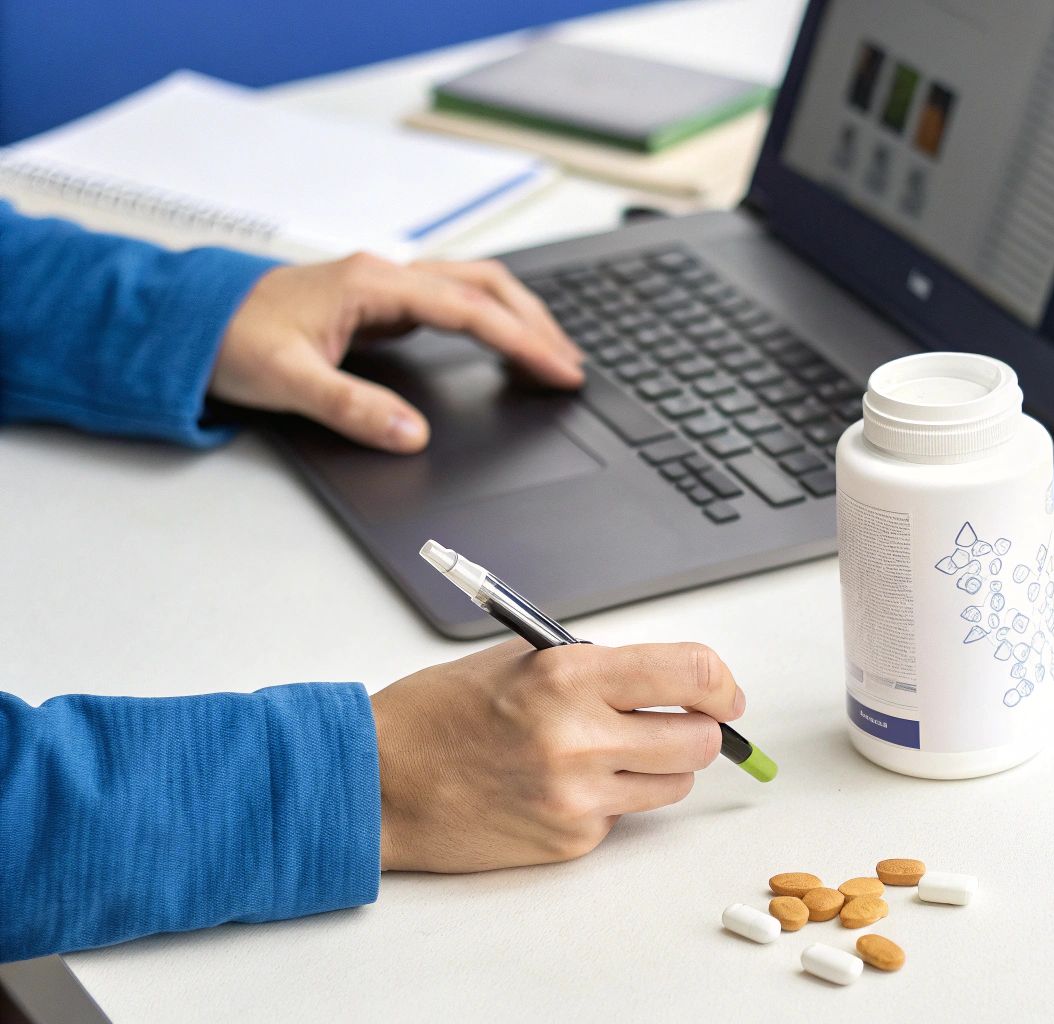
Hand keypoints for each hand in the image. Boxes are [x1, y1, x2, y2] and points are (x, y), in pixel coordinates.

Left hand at [210, 254, 585, 452]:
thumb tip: (412, 435)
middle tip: (571, 367)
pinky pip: (453, 302)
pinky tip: (502, 345)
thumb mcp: (288, 380)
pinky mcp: (379, 302)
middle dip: (537, 324)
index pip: (471, 311)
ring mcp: (384, 286)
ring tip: (551, 355)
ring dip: (518, 317)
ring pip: (474, 288)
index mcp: (374, 285)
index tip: (560, 371)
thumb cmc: (229, 338)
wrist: (186, 320)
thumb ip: (354, 409)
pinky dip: (491, 321)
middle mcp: (386, 277)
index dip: (523, 342)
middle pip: (487, 286)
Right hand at [369, 639, 745, 872]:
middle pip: (700, 739)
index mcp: (570, 675)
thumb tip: (670, 680)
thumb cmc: (441, 714)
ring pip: (674, 784)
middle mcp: (580, 737)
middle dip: (698, 729)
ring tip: (611, 753)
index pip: (692, 672)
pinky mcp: (570, 839)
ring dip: (659, 767)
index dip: (721, 685)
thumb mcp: (522, 659)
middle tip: (674, 724)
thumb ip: (598, 666)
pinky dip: (610, 801)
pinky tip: (561, 786)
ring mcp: (577, 796)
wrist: (377, 781)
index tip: (725, 694)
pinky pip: (625, 818)